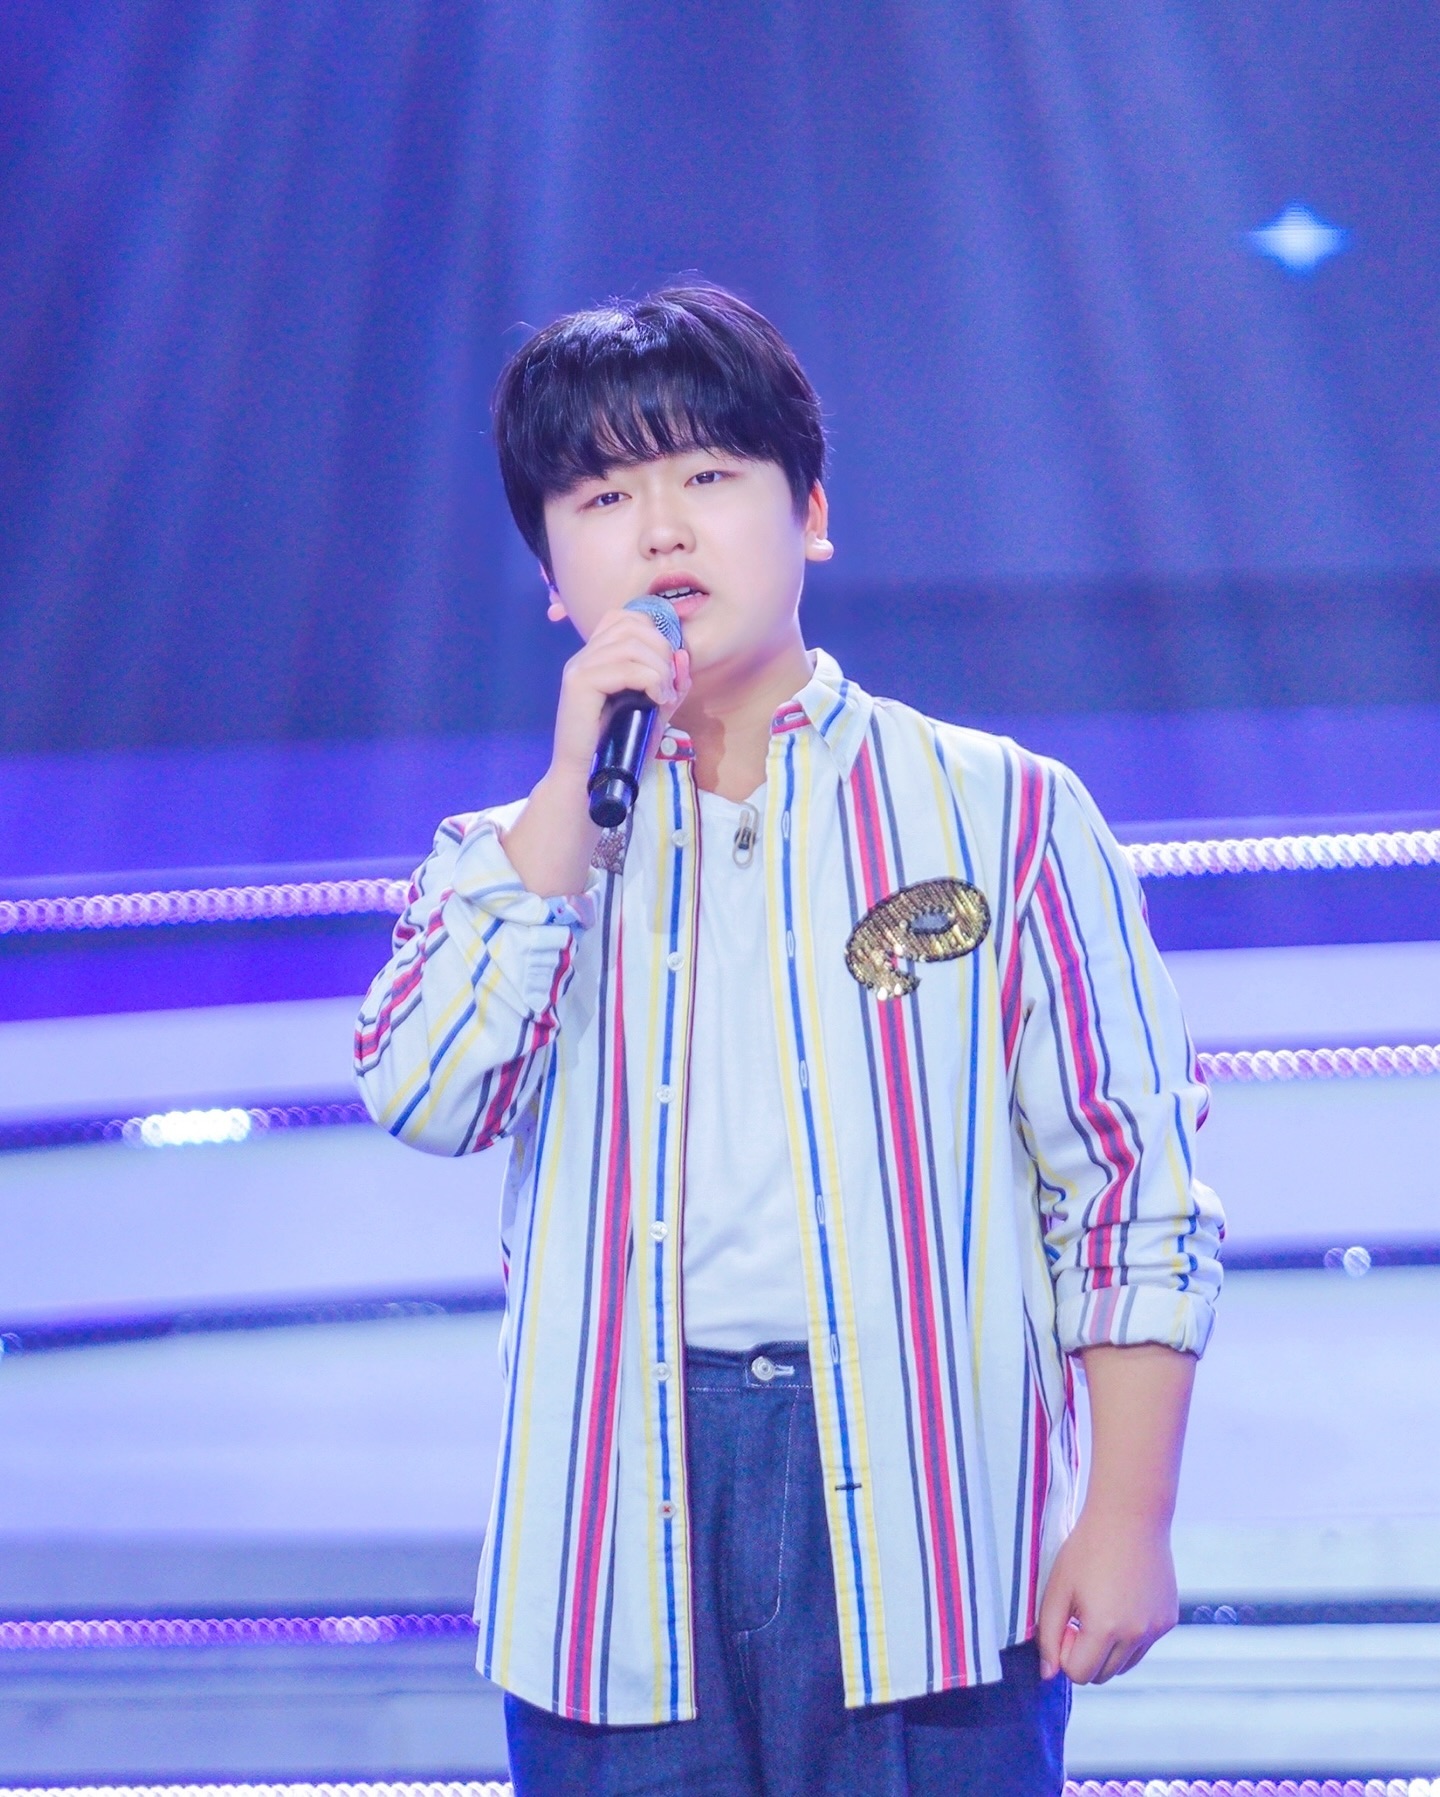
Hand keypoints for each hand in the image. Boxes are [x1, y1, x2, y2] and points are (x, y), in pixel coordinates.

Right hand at [501, 608, 690, 899]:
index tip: (669, 668)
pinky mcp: (578, 684)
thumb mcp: (652, 712)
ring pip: (631, 644)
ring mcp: (579, 667)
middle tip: (669, 685)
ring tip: (664, 696)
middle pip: (633, 624)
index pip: (628, 617)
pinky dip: (650, 680)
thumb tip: (684, 659)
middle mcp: (584, 655)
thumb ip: (668, 684)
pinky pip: (624, 667)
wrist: (585, 779)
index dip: (657, 633)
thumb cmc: (617, 748)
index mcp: (597, 656)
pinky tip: (656, 700)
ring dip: (659, 668)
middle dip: (662, 650)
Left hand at [1036, 1506, 1177, 1683]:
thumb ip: (1048, 1635)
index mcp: (1105, 1628)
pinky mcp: (1168, 1620)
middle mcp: (1135, 1635)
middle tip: (1080, 1616)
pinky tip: (1122, 1600)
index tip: (1065, 1623)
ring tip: (1100, 1608)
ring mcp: (1156, 1629)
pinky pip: (1143, 1645)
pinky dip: (1129, 1636)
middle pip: (1103, 1675)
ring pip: (1125, 1665)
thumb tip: (1048, 1674)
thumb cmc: (1087, 1548)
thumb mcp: (1057, 1588)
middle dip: (1086, 1655)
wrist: (1130, 1516)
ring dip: (1108, 1649)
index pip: (1079, 1674)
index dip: (1065, 1652)